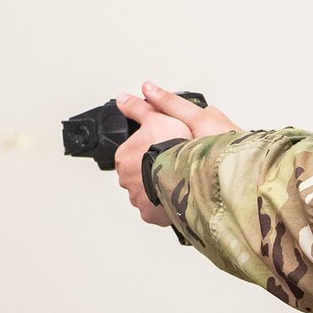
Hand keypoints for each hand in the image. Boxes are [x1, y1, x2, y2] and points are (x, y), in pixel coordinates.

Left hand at [112, 82, 239, 226]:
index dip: (149, 150)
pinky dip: (164, 205)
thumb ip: (139, 108)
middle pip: (139, 173)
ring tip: (176, 180)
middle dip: (152, 170)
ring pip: (147, 192)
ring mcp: (137, 198)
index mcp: (124, 156)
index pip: (133, 153)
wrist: (188, 172)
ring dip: (158, 187)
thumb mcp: (157, 117)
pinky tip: (176, 195)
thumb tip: (123, 98)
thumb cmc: (173, 145)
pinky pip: (156, 210)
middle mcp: (126, 179)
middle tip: (171, 164)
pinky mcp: (149, 214)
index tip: (162, 149)